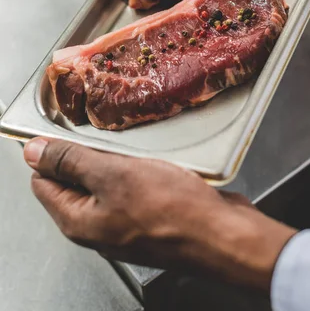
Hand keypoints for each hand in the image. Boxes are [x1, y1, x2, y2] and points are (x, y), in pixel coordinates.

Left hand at [24, 138, 295, 291]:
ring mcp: (122, 223)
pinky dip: (137, 170)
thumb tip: (33, 151)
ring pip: (106, 180)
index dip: (53, 151)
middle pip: (75, 179)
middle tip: (111, 135)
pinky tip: (153, 161)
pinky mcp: (147, 218)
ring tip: (136, 147)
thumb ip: (70, 161)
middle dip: (89, 153)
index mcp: (77, 220)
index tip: (73, 128)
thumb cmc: (171, 209)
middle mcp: (95, 226)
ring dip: (117, 160)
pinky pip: (130, 187)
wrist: (223, 236)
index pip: (43, 179)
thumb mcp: (114, 175)